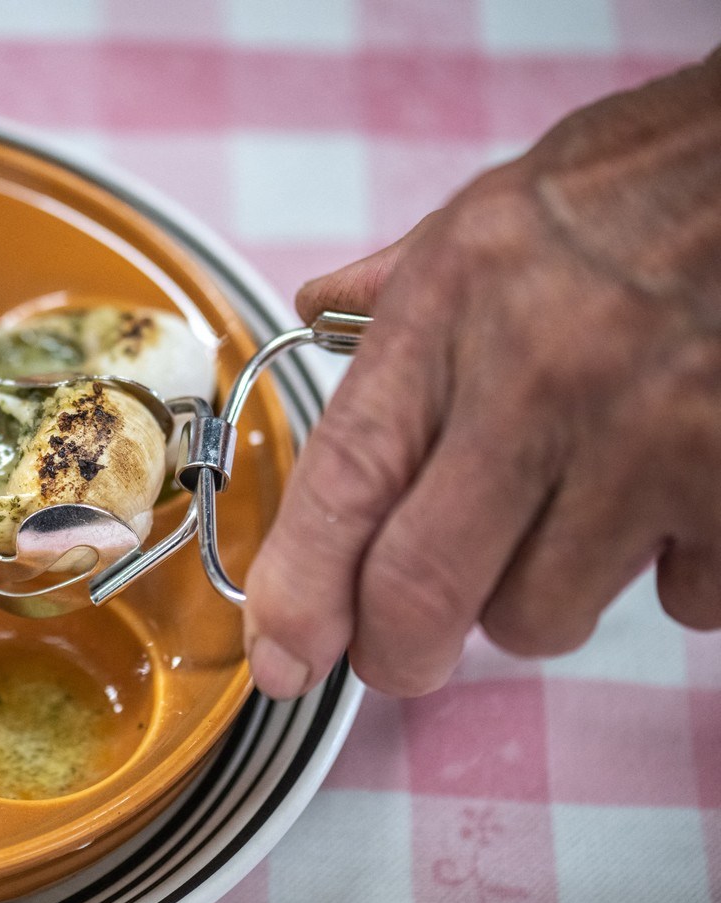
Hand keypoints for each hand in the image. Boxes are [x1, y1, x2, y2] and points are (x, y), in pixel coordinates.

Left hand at [242, 48, 720, 698]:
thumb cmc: (644, 184)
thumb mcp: (494, 212)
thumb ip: (400, 286)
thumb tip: (318, 307)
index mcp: (454, 310)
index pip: (345, 480)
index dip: (301, 589)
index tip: (282, 655)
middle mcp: (539, 382)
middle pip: (423, 588)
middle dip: (396, 650)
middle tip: (399, 653)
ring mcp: (651, 444)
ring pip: (541, 615)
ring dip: (537, 597)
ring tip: (571, 518)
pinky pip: (682, 603)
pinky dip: (672, 574)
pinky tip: (678, 500)